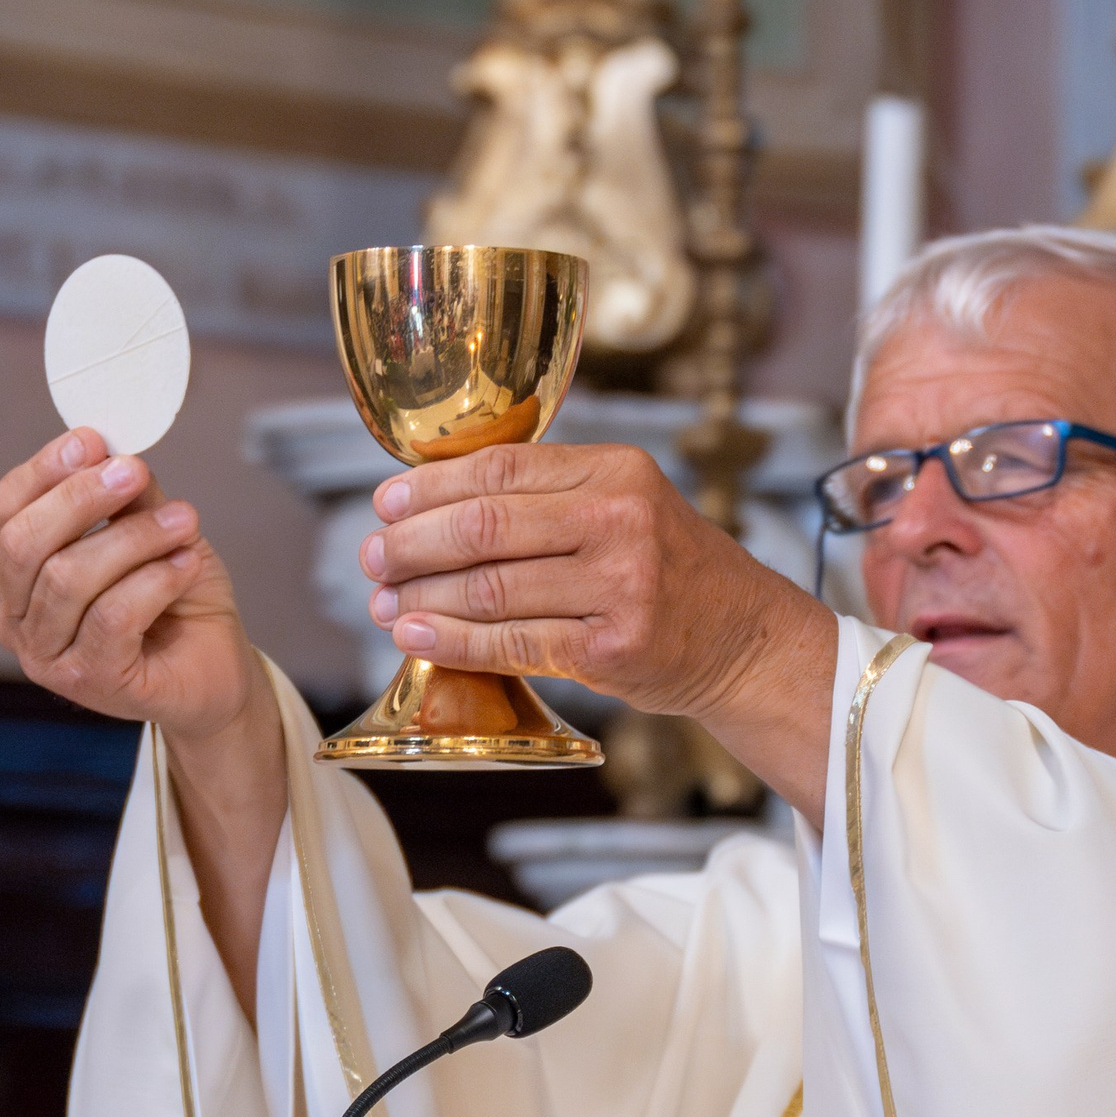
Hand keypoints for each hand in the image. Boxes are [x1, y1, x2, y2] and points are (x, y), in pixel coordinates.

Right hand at [0, 430, 261, 745]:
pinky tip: (185, 565)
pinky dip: (153, 580)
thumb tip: (112, 451)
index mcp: (21, 575)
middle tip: (133, 472)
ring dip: (133, 538)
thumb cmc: (177, 602)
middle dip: (80, 499)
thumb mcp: (152, 532)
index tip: (92, 441)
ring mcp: (49, 658)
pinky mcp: (91, 682)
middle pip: (25, 544)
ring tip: (183, 521)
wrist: (216, 668)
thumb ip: (126, 497)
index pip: (10, 512)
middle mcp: (20, 620)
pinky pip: (111, 616)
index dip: (45, 471)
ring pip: (70, 578)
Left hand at [360, 444, 839, 817]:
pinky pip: (513, 642)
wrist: (743, 638)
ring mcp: (620, 585)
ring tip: (383, 604)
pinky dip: (454, 640)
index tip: (385, 503)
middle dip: (412, 543)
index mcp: (615, 470)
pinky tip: (416, 636)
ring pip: (490, 587)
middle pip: (484, 525)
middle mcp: (620, 519)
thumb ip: (548, 497)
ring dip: (422, 596)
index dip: (429, 486)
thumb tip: (431, 503)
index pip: (500, 468)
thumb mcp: (625, 506)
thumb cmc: (666, 572)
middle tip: (372, 558)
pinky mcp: (613, 648)